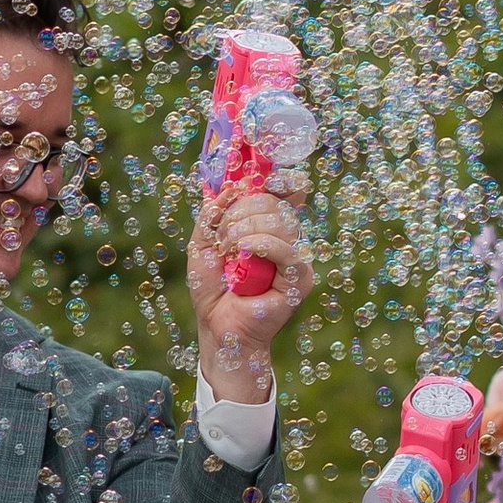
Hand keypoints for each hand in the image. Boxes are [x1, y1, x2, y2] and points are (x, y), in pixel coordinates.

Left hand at [187, 184, 312, 399]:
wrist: (217, 324)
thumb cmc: (213, 286)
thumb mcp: (202, 242)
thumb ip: (213, 213)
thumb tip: (230, 187)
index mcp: (267, 225)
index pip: (285, 190)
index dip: (277, 178)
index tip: (256, 177)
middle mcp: (285, 237)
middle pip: (274, 202)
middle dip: (240, 212)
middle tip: (222, 236)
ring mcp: (295, 256)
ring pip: (280, 221)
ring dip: (244, 230)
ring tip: (228, 251)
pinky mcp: (300, 278)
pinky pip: (287, 250)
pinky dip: (262, 245)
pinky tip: (244, 253)